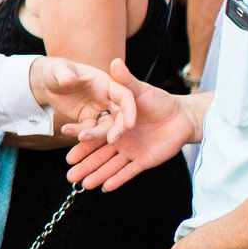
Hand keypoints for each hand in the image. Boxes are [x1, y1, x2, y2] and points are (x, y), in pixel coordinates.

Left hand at [29, 55, 137, 145]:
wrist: (48, 82)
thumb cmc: (57, 71)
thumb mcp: (59, 70)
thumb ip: (65, 74)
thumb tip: (68, 80)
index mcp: (106, 83)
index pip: (125, 96)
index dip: (130, 110)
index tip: (131, 125)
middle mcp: (106, 98)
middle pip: (119, 116)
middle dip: (118, 129)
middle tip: (112, 140)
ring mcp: (98, 110)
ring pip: (104, 127)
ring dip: (96, 135)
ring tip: (81, 137)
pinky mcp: (87, 120)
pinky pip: (88, 130)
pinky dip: (79, 132)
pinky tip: (66, 130)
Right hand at [64, 60, 198, 190]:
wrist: (182, 117)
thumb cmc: (159, 101)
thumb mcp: (140, 90)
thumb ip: (126, 80)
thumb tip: (115, 61)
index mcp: (113, 123)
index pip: (94, 131)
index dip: (81, 136)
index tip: (66, 138)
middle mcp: (118, 139)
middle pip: (98, 153)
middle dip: (84, 163)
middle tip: (69, 174)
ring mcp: (130, 151)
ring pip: (110, 165)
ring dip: (97, 175)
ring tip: (82, 184)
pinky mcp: (143, 161)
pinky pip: (128, 172)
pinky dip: (117, 180)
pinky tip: (104, 187)